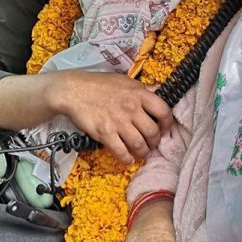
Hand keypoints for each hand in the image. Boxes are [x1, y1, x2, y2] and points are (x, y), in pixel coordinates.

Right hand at [49, 71, 172, 163]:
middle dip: (155, 141)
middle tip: (152, 144)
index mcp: (139, 94)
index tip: (164, 128)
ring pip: (139, 145)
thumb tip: (157, 92)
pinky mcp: (105, 133)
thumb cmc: (99, 84)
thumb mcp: (124, 81)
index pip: (163, 111)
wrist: (73, 90)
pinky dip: (127, 159)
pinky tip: (128, 159)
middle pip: (153, 132)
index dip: (167, 123)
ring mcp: (118, 122)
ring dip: (143, 153)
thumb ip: (141, 89)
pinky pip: (121, 152)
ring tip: (141, 153)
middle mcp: (131, 108)